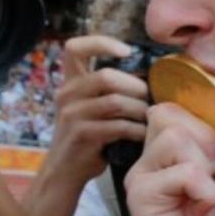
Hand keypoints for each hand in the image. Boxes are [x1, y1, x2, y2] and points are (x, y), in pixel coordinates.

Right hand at [39, 35, 148, 183]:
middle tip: (148, 99)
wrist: (64, 172)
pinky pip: (118, 126)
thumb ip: (109, 91)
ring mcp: (71, 115)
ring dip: (139, 110)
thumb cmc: (88, 137)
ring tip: (149, 119)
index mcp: (70, 82)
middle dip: (135, 86)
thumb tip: (150, 80)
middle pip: (106, 76)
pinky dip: (137, 130)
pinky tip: (143, 135)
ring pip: (115, 102)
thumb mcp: (91, 108)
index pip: (75, 48)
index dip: (101, 43)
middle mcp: (67, 94)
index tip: (126, 51)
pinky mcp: (81, 135)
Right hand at [125, 103, 214, 215]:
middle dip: (208, 137)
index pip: (176, 106)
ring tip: (208, 192)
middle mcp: (150, 159)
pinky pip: (180, 172)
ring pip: (173, 136)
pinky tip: (199, 211)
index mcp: (169, 151)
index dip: (206, 121)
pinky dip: (204, 190)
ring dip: (204, 163)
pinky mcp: (141, 197)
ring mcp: (142, 176)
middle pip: (170, 113)